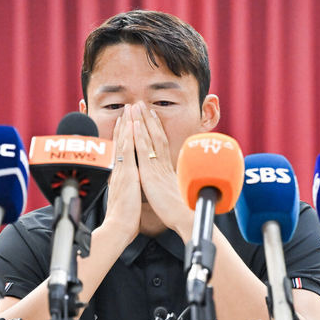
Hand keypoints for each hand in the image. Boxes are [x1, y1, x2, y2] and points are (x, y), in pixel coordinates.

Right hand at [103, 104, 141, 244]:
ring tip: (129, 109)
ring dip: (126, 125)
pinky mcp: (126, 173)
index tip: (125, 123)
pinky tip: (130, 124)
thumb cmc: (124, 219)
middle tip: (127, 109)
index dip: (123, 136)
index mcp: (119, 176)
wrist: (119, 227)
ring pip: (123, 143)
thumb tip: (130, 187)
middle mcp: (118, 170)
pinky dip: (128, 136)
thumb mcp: (126, 199)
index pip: (121, 152)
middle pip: (121, 143)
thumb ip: (126, 190)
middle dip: (124, 125)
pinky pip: (127, 150)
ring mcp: (121, 170)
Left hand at [132, 102, 193, 238]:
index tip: (151, 115)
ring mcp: (156, 166)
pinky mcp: (150, 172)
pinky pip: (143, 150)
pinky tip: (133, 124)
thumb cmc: (181, 210)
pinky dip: (138, 135)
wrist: (185, 216)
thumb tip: (170, 183)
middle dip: (147, 119)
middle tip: (141, 104)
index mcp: (167, 168)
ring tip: (135, 106)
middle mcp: (162, 163)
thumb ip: (170, 184)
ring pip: (149, 138)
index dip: (155, 128)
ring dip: (141, 121)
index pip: (161, 143)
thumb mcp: (174, 193)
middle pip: (155, 135)